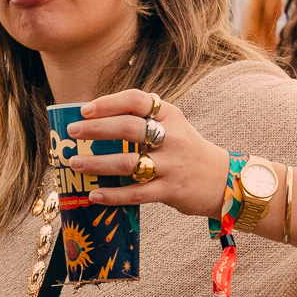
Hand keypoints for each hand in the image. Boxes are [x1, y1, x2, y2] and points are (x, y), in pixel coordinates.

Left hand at [68, 90, 230, 218]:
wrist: (224, 181)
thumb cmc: (187, 151)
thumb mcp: (174, 127)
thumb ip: (144, 121)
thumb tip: (95, 121)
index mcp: (171, 116)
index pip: (137, 101)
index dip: (108, 103)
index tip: (84, 109)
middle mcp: (173, 137)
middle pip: (129, 129)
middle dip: (96, 129)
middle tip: (72, 133)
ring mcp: (173, 164)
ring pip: (129, 162)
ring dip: (97, 163)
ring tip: (75, 164)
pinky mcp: (171, 190)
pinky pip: (136, 193)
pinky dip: (112, 195)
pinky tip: (94, 195)